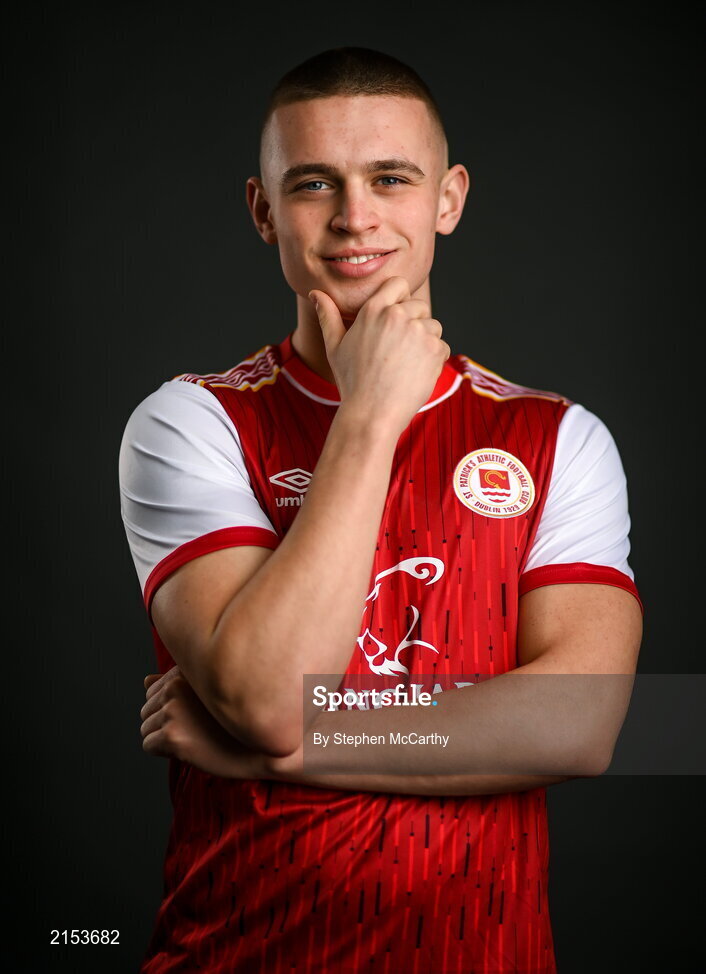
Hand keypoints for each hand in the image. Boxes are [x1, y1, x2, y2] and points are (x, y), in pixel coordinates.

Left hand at [140, 666, 267, 778]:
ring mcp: (173, 711)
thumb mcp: (207, 693)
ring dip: (164, 738)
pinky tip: (189, 748)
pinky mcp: (172, 736)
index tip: (194, 715)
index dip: (171, 708)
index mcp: (183, 672)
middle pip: (146, 710)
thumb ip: (174, 684)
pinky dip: (164, 752)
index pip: (152, 691)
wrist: (261, 746)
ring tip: (194, 737)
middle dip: (164, 723)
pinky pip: (148, 746)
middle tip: (196, 728)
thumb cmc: (236, 720)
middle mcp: (175, 687)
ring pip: (145, 729)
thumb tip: (145, 681)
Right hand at [309, 276, 450, 435]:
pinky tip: (415, 373)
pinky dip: (434, 359)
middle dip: (414, 323)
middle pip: (419, 305)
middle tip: (398, 350)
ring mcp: (419, 331)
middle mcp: (397, 315)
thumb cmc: (351, 381)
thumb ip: (328, 315)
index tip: (396, 318)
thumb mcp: (334, 347)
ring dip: (425, 341)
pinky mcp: (435, 349)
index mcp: (373, 309)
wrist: (372, 413)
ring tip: (405, 364)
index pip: (398, 283)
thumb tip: (314, 294)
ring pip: (433, 326)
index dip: (401, 298)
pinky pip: (442, 346)